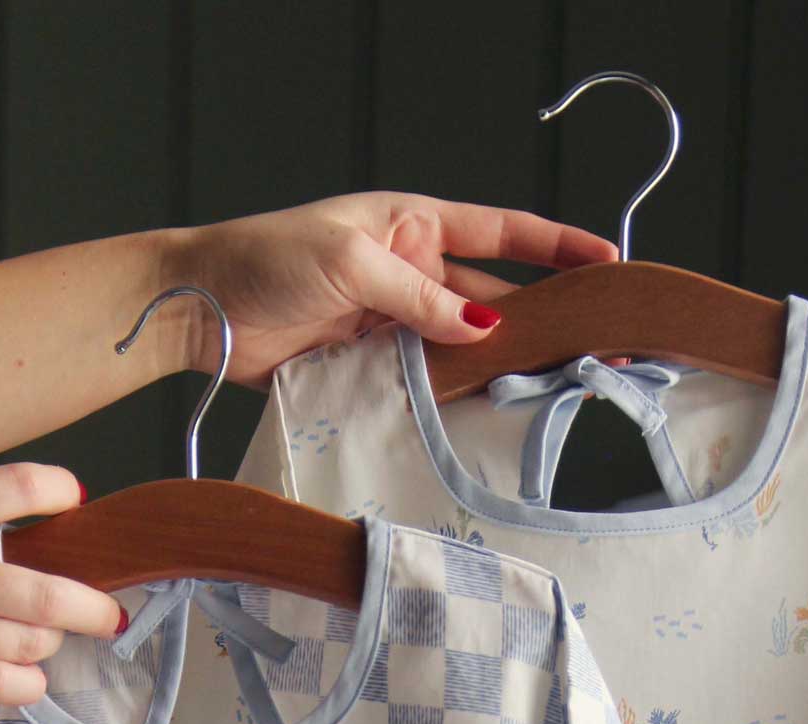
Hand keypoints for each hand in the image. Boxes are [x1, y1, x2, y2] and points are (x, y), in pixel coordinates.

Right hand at [0, 463, 121, 719]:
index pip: (7, 488)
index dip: (52, 490)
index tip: (75, 497)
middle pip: (42, 587)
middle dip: (89, 604)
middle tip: (110, 614)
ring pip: (23, 639)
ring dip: (47, 645)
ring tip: (48, 649)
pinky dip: (21, 685)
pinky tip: (29, 685)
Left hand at [172, 193, 616, 386]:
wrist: (202, 308)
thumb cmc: (265, 258)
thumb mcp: (350, 261)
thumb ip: (418, 297)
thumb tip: (483, 330)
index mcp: (412, 225)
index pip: (501, 232)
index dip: (555, 247)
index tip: (606, 263)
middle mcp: (410, 272)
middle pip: (493, 300)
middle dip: (543, 322)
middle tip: (595, 350)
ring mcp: (392, 323)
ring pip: (462, 348)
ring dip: (501, 369)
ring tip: (553, 390)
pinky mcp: (369, 366)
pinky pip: (424, 383)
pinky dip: (451, 399)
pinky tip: (485, 415)